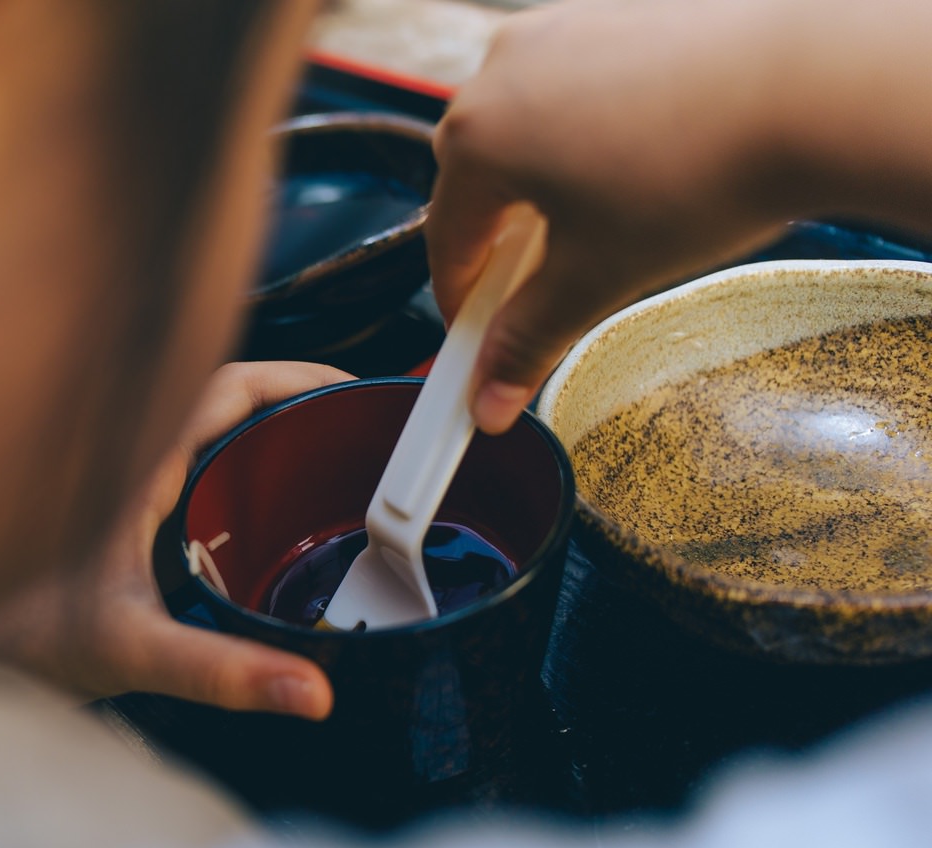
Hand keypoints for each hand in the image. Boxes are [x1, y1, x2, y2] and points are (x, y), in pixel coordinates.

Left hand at [0, 362, 351, 719]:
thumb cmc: (12, 631)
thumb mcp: (131, 648)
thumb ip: (221, 672)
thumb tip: (310, 691)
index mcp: (134, 455)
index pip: (231, 386)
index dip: (298, 379)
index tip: (350, 391)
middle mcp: (125, 453)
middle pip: (225, 403)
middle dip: (293, 410)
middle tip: (351, 436)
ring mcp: (117, 478)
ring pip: (203, 435)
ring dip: (261, 442)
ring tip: (321, 472)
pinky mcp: (109, 509)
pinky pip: (185, 469)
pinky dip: (231, 478)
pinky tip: (258, 523)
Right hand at [428, 0, 798, 432]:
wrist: (816, 86)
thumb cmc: (703, 170)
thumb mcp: (598, 278)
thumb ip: (529, 341)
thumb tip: (492, 395)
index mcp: (477, 135)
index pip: (446, 239)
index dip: (461, 302)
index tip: (478, 338)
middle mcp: (502, 69)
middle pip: (480, 179)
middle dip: (504, 243)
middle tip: (544, 292)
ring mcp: (559, 30)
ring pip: (527, 130)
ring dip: (546, 186)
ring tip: (608, 228)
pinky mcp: (612, 13)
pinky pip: (574, 88)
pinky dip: (588, 134)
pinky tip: (639, 169)